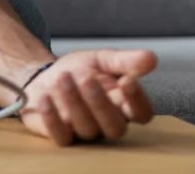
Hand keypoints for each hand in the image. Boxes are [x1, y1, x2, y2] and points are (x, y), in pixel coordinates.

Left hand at [18, 49, 156, 144]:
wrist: (44, 75)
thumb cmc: (79, 70)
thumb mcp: (102, 59)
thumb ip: (125, 61)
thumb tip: (150, 58)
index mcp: (124, 106)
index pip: (142, 113)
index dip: (137, 100)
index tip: (126, 80)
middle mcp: (107, 123)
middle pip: (115, 127)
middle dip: (101, 103)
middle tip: (86, 78)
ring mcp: (84, 132)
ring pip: (87, 129)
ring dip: (74, 103)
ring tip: (62, 79)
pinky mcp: (61, 135)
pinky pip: (61, 137)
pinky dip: (52, 119)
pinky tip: (45, 99)